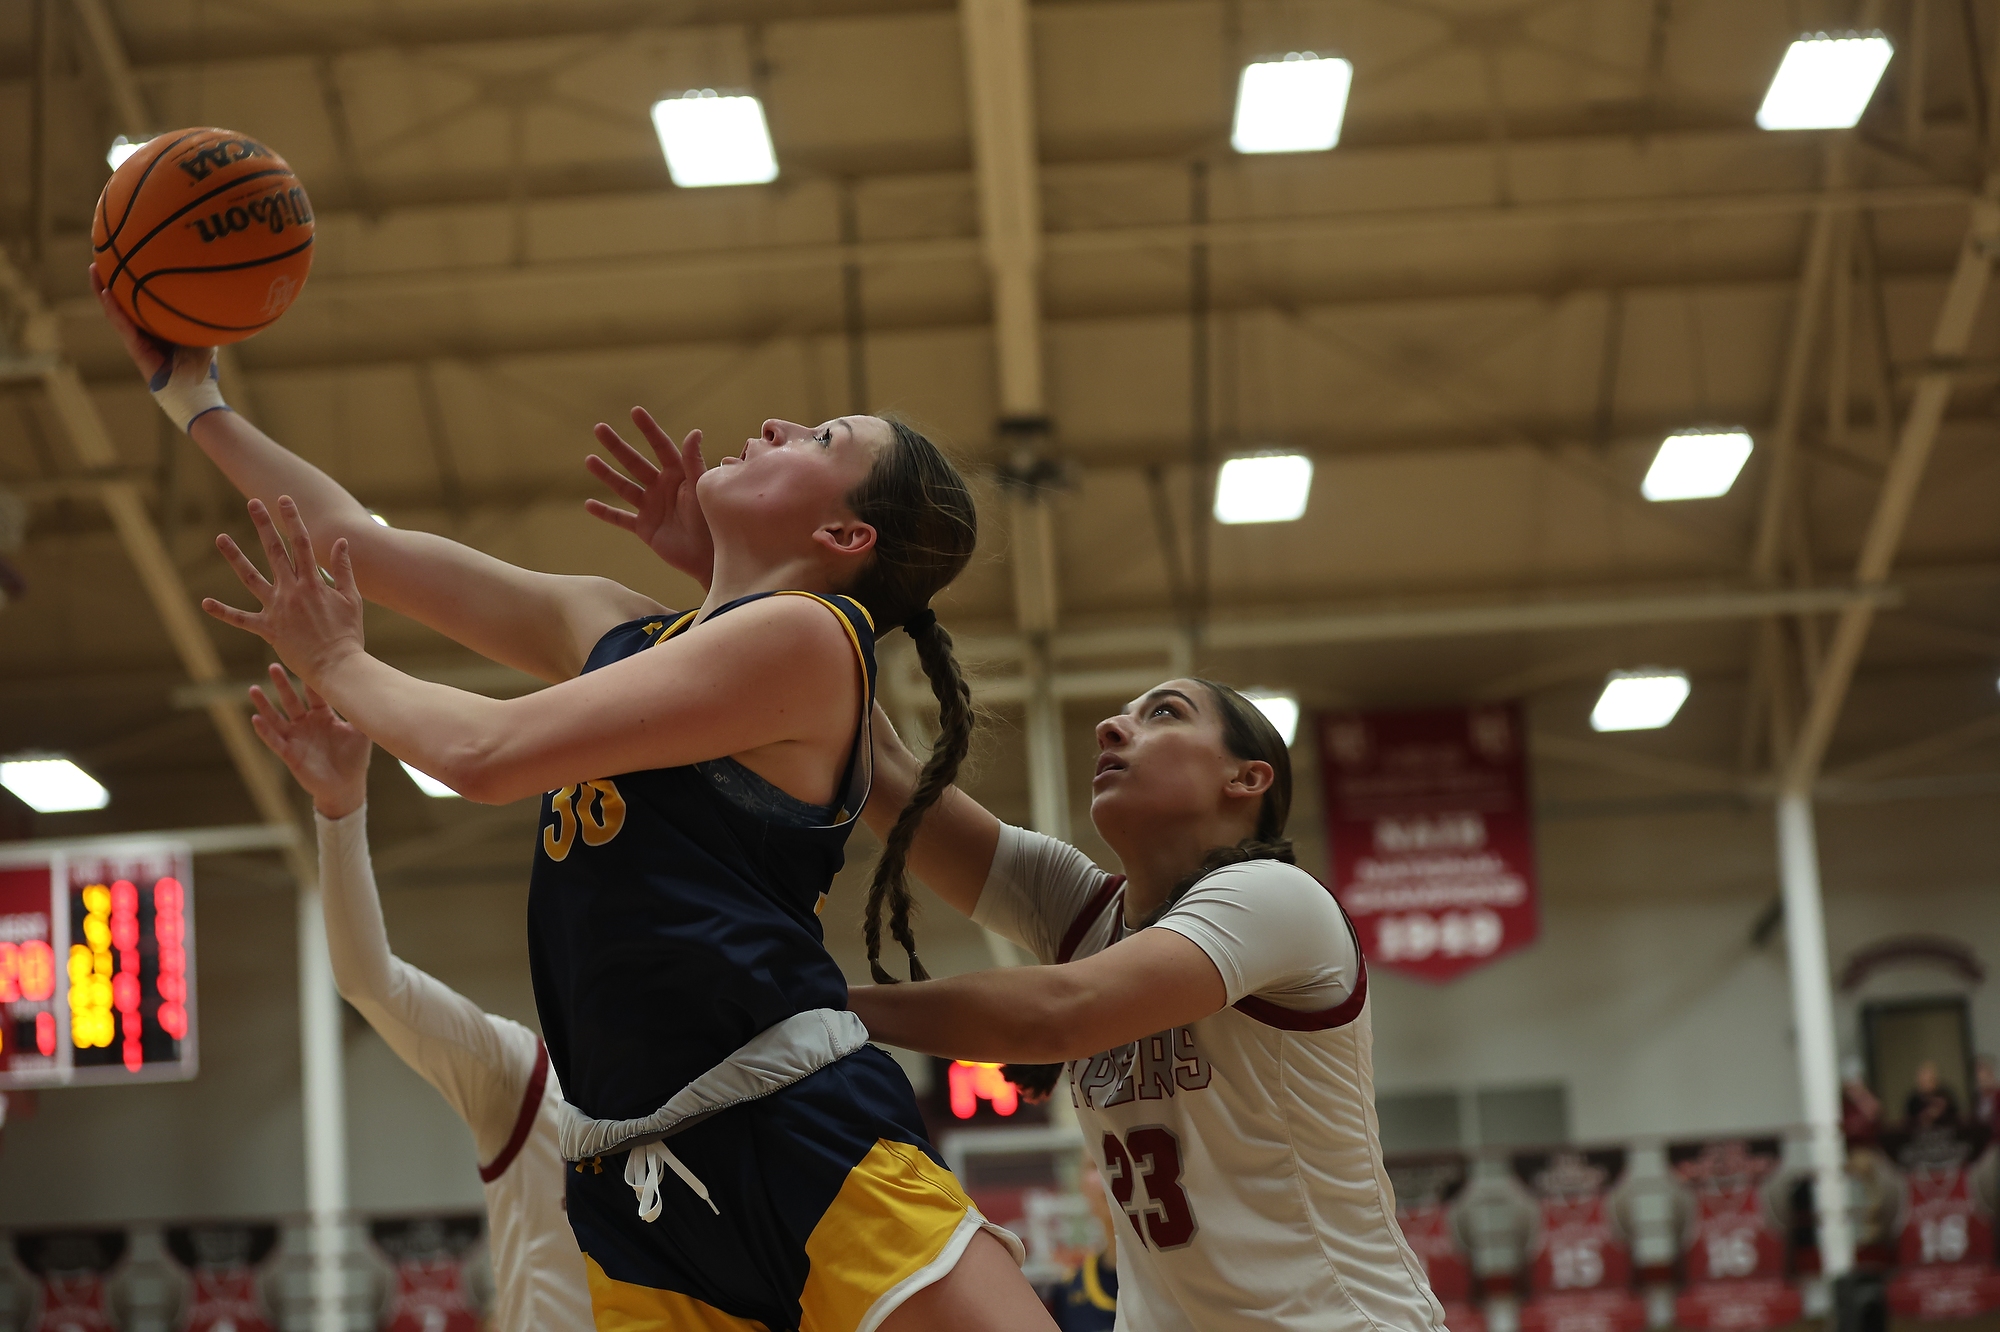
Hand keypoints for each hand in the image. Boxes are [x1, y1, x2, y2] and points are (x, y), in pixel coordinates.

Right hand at [92, 267, 225, 428]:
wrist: (196, 394)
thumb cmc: (202, 367)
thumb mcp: (203, 333)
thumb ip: (201, 314)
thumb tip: (214, 289)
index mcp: (154, 327)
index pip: (136, 299)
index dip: (128, 280)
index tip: (123, 257)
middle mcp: (142, 332)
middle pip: (121, 300)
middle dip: (109, 279)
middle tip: (100, 255)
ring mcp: (137, 341)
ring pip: (115, 311)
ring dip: (102, 290)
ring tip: (93, 268)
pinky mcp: (136, 351)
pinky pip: (123, 327)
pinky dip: (115, 310)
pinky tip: (107, 293)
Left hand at [203, 497, 365, 684]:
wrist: (338, 666)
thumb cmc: (349, 634)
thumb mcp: (352, 599)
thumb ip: (343, 570)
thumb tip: (340, 543)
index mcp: (313, 582)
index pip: (301, 543)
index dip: (293, 519)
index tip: (285, 500)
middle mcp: (292, 591)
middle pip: (275, 551)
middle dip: (264, 524)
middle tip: (253, 503)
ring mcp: (277, 608)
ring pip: (250, 577)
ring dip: (235, 556)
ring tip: (220, 537)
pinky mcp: (268, 629)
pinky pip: (241, 619)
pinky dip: (223, 611)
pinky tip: (205, 602)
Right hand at [249, 664, 371, 818]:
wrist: (347, 787)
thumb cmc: (354, 759)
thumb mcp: (361, 733)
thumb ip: (362, 712)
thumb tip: (375, 690)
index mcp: (323, 716)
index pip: (314, 694)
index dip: (311, 680)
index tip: (307, 661)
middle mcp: (306, 724)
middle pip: (291, 700)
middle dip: (283, 684)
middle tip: (274, 665)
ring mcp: (296, 738)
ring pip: (276, 718)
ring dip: (265, 704)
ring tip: (253, 689)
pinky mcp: (289, 754)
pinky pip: (274, 740)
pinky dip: (264, 730)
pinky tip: (255, 719)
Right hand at [583, 408, 713, 587]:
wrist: (711, 556)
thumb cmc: (714, 520)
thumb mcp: (703, 488)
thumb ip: (694, 462)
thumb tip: (694, 431)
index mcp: (679, 474)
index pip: (661, 447)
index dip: (648, 429)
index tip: (635, 411)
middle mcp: (662, 487)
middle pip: (635, 462)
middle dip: (617, 446)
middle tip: (599, 428)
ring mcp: (652, 507)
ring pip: (624, 487)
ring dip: (606, 474)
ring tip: (589, 460)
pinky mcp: (645, 528)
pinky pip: (621, 518)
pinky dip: (605, 513)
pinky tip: (588, 504)